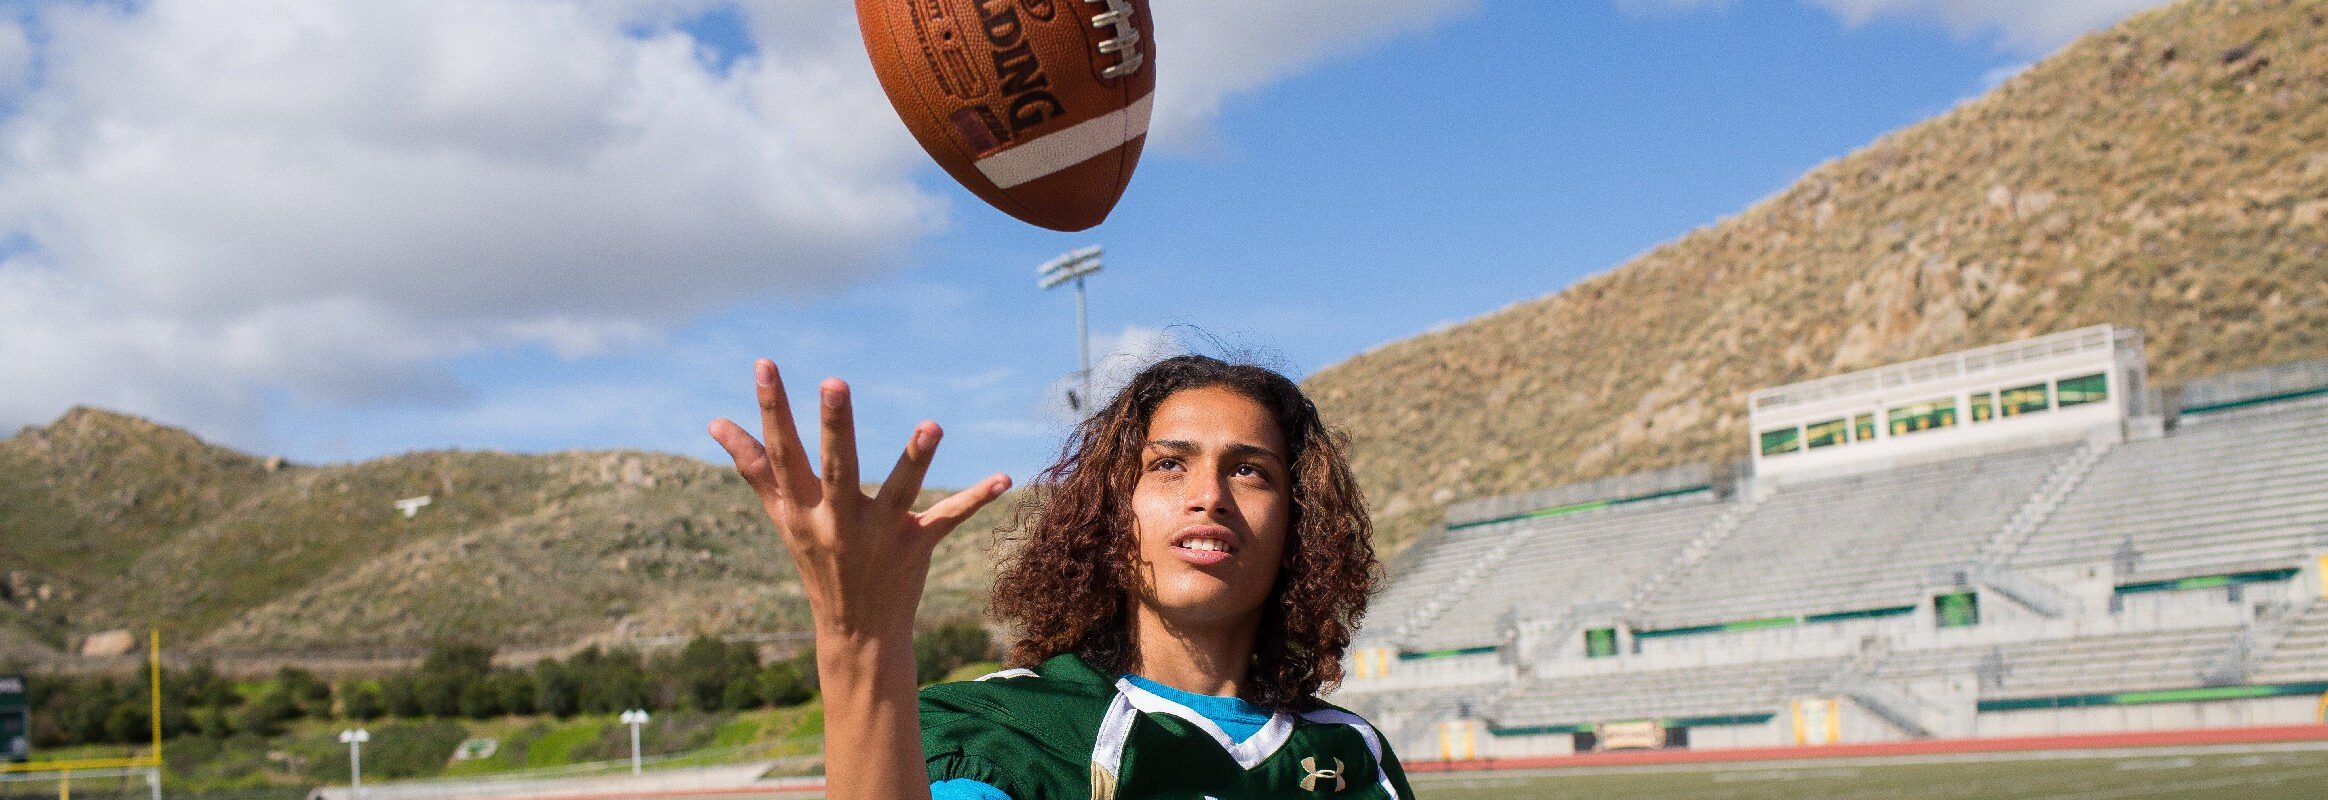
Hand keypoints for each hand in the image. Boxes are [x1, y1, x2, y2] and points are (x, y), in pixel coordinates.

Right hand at [708, 359, 1010, 639]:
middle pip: (835, 467)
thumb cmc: (816, 561)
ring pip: (899, 492)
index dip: (772, 408)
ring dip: (915, 458)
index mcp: (801, 508)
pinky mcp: (917, 547)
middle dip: (834, 427)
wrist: (854, 632)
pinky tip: (1005, 478)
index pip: (782, 452)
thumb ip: (754, 468)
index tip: (766, 364)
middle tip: (835, 382)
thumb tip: (716, 423)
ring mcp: (879, 536)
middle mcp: (837, 521)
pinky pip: (949, 518)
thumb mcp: (782, 516)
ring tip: (932, 424)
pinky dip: (977, 500)